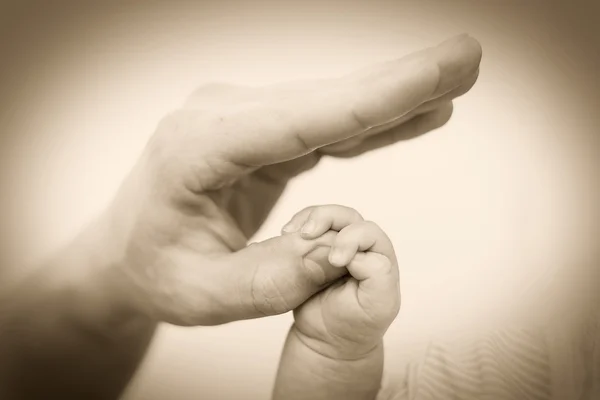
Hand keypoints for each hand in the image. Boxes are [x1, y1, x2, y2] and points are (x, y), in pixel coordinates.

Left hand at [104, 34, 480, 325]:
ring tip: (455, 76)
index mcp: (197, 152)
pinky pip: (325, 125)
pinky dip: (372, 120)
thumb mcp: (205, 296)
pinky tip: (415, 110)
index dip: (374, 99)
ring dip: (394, 96)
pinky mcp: (259, 130)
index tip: (434, 72)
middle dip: (399, 82)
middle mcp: (219, 120)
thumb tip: (340, 255)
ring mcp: (240, 119)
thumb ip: (271, 279)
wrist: (128, 251)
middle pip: (324, 100)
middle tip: (466, 57)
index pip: (299, 122)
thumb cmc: (158, 271)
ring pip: (331, 106)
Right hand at [282, 205, 399, 358]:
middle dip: (326, 218)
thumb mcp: (377, 306)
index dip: (350, 240)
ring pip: (326, 215)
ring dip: (309, 217)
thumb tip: (357, 254)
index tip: (336, 261)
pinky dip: (297, 224)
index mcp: (379, 256)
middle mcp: (360, 246)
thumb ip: (378, 277)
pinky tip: (286, 234)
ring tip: (291, 232)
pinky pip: (308, 225)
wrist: (328, 338)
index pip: (367, 232)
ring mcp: (336, 244)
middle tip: (307, 234)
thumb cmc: (357, 323)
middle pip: (346, 216)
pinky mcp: (314, 248)